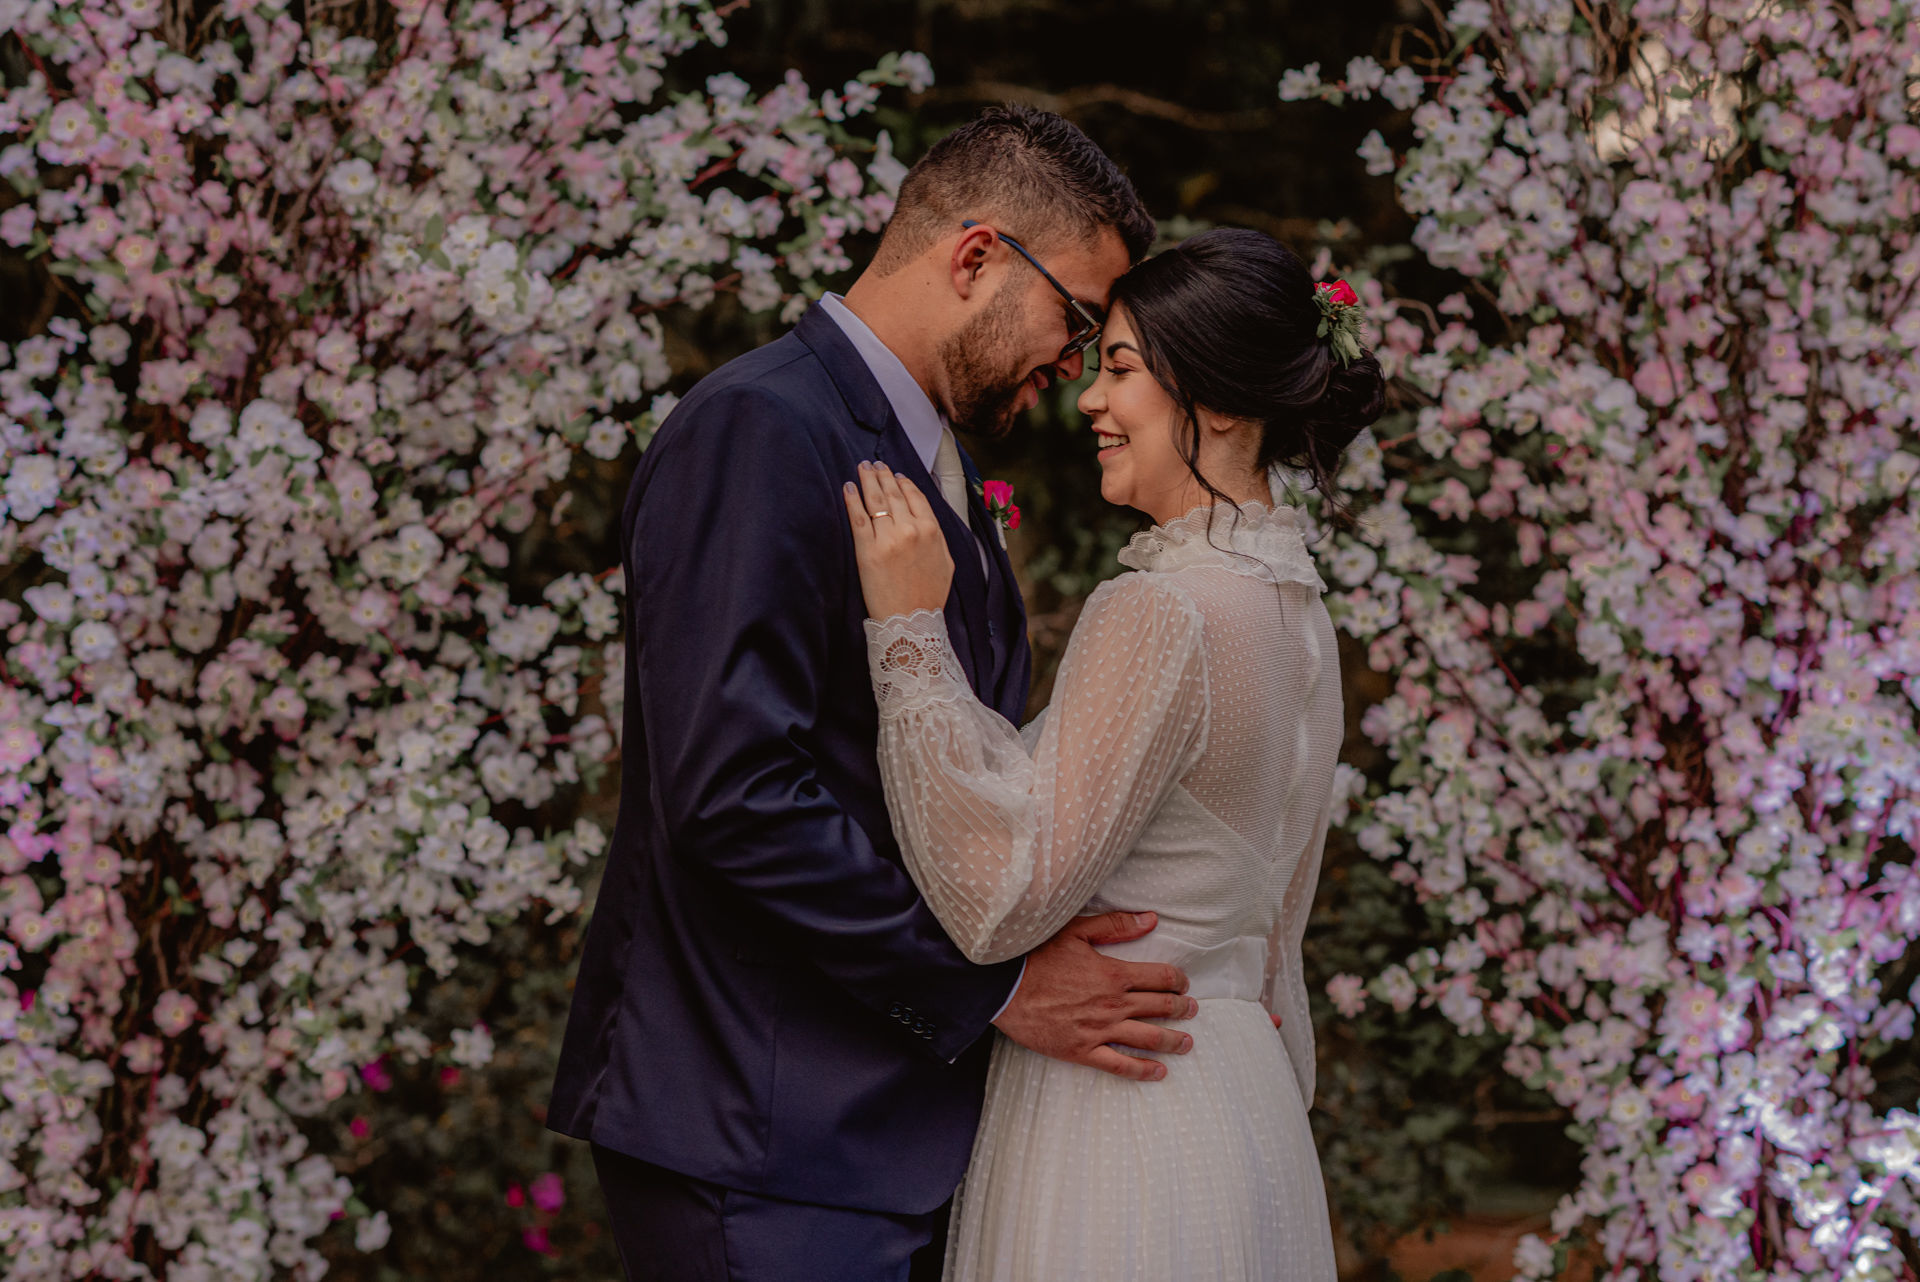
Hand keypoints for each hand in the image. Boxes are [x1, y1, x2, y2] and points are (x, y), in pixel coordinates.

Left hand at [843, 461, 953, 619]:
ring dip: (867, 480)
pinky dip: (852, 500)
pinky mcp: (868, 551)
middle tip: (873, 464)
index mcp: (931, 530)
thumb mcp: (946, 562)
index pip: (915, 496)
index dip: (903, 482)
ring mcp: (888, 539)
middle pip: (893, 494)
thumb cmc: (929, 596)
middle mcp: (910, 530)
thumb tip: (927, 518)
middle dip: (882, 475)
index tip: (894, 474)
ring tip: (862, 468)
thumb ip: (938, 537)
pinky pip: (858, 518)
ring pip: (876, 500)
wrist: (911, 621)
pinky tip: (849, 487)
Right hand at [992, 911, 1196, 1081]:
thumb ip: (1116, 925)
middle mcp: (1114, 1004)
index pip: (1161, 977)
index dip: (1178, 980)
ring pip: (1149, 1039)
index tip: (1183, 983)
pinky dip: (1143, 1070)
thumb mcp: (1076, 931)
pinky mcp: (1082, 1051)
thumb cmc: (1036, 956)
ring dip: (1173, 1041)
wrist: (1003, 988)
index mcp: (1115, 974)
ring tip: (1187, 1042)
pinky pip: (1120, 1065)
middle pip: (1161, 1008)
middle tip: (1192, 1010)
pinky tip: (1159, 1072)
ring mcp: (1100, 1030)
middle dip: (1182, 1009)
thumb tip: (1151, 919)